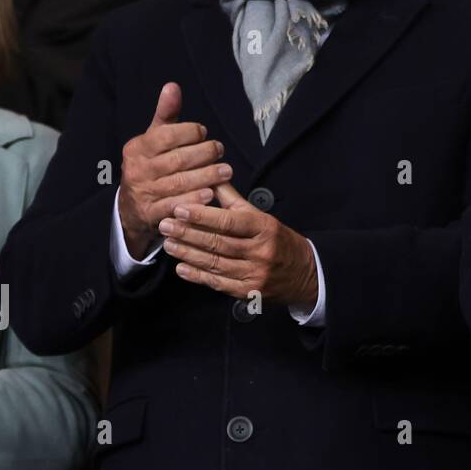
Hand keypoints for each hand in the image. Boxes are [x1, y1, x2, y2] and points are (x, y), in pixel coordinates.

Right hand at [118, 82, 229, 258]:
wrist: (131, 207)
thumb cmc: (151, 165)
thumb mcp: (154, 139)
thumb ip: (166, 115)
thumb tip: (173, 86)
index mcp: (137, 148)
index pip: (166, 135)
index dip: (189, 132)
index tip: (204, 133)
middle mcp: (137, 170)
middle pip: (177, 160)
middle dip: (203, 154)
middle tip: (221, 151)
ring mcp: (143, 193)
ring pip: (179, 183)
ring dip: (206, 176)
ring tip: (226, 171)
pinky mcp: (151, 214)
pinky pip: (175, 205)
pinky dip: (194, 199)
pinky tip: (210, 193)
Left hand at [158, 182, 318, 308]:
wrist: (304, 273)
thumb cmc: (278, 240)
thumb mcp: (262, 216)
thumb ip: (233, 200)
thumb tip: (211, 178)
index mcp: (264, 228)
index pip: (229, 221)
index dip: (202, 216)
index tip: (180, 209)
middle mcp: (260, 251)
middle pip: (218, 242)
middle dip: (188, 233)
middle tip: (165, 225)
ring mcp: (254, 274)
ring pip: (215, 263)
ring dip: (188, 253)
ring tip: (168, 244)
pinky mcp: (247, 291)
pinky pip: (217, 282)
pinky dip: (197, 275)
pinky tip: (182, 267)